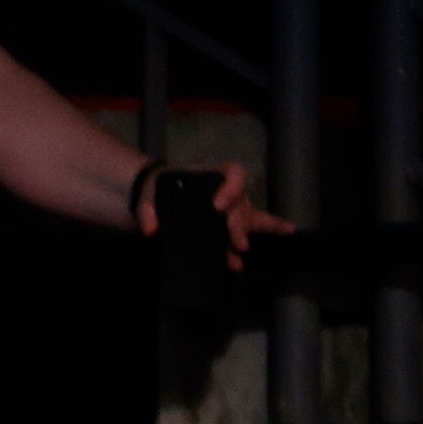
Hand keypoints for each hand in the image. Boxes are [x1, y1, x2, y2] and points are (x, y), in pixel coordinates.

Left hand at [136, 160, 294, 270]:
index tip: (219, 206)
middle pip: (241, 204)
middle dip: (239, 225)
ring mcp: (228, 208)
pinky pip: (249, 228)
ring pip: (247, 219)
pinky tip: (275, 241)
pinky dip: (263, 234)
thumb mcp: (147, 195)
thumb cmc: (155, 190)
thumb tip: (151, 229)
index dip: (231, 189)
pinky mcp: (225, 225)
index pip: (232, 174)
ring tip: (244, 250)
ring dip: (246, 235)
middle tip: (237, 245)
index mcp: (209, 176)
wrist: (152, 200)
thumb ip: (147, 210)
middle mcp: (225, 191)